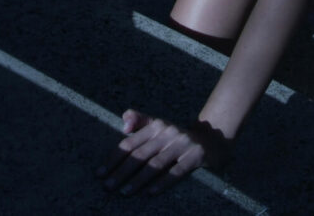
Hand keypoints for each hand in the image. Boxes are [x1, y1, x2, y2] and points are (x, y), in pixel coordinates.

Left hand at [97, 110, 232, 195]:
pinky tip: (150, 193)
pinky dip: (162, 182)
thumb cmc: (177, 137)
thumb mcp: (160, 125)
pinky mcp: (196, 156)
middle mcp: (168, 132)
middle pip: (140, 155)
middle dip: (121, 172)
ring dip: (138, 179)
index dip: (114, 159)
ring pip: (156, 164)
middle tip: (107, 186)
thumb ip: (139, 121)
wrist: (212, 139)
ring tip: (124, 192)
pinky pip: (176, 171)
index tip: (100, 173)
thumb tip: (123, 125)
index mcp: (156, 125)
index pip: (130, 143)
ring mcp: (182, 144)